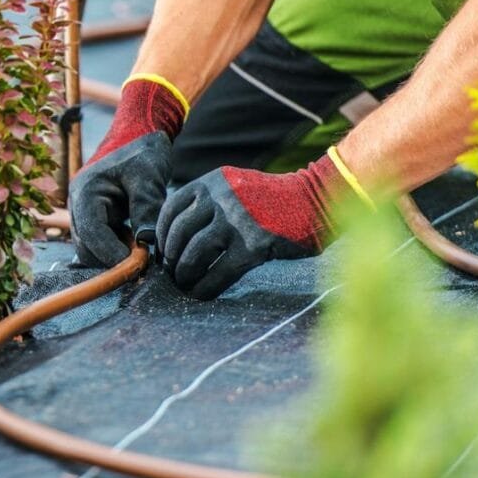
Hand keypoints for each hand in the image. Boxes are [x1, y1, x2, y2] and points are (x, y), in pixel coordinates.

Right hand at [70, 77, 186, 266]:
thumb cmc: (143, 150)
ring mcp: (84, 211)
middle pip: (86, 247)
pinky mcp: (94, 216)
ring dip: (114, 254)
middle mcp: (78, 204)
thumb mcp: (148, 177)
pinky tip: (136, 241)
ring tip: (142, 250)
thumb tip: (147, 243)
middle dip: (112, 258)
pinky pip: (100, 241)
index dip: (111, 255)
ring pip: (92, 248)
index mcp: (85, 191)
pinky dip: (116, 247)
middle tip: (145, 262)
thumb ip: (146, 208)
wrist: (139, 134)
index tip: (137, 266)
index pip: (91, 234)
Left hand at [156, 152, 356, 298]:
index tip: (163, 250)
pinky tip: (203, 294)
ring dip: (185, 274)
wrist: (315, 199)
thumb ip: (208, 202)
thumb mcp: (234, 187)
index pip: (171, 208)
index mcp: (211, 183)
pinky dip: (206, 287)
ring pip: (194, 254)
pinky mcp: (253, 246)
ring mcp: (236, 222)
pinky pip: (219, 272)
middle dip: (171, 258)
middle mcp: (219, 198)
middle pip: (179, 234)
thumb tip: (177, 234)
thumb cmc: (272, 200)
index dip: (161, 234)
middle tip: (173, 272)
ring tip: (186, 284)